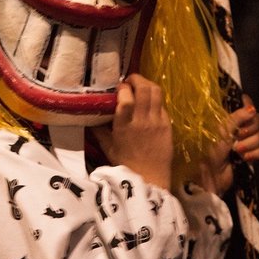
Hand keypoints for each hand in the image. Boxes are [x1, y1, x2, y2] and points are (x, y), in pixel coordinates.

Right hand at [92, 73, 172, 190]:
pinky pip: (163, 105)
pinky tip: (150, 104)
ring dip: (148, 84)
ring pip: (156, 92)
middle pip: (144, 88)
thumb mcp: (108, 147)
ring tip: (141, 87)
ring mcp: (157, 121)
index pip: (125, 98)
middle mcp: (142, 120)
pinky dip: (155, 100)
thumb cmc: (125, 164)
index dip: (122, 87)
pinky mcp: (168, 125)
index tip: (119, 87)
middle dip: (137, 79)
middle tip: (131, 81)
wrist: (149, 179)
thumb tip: (91, 117)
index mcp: (124, 126)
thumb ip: (99, 131)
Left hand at [196, 96, 258, 195]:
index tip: (247, 111)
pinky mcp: (249, 154)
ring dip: (251, 143)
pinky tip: (244, 159)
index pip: (245, 103)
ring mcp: (244, 141)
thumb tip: (252, 108)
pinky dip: (254, 154)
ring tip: (238, 150)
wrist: (207, 174)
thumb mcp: (220, 130)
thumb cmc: (207, 148)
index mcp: (227, 116)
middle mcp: (237, 126)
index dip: (248, 106)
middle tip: (239, 135)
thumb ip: (236, 118)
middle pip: (257, 119)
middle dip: (251, 128)